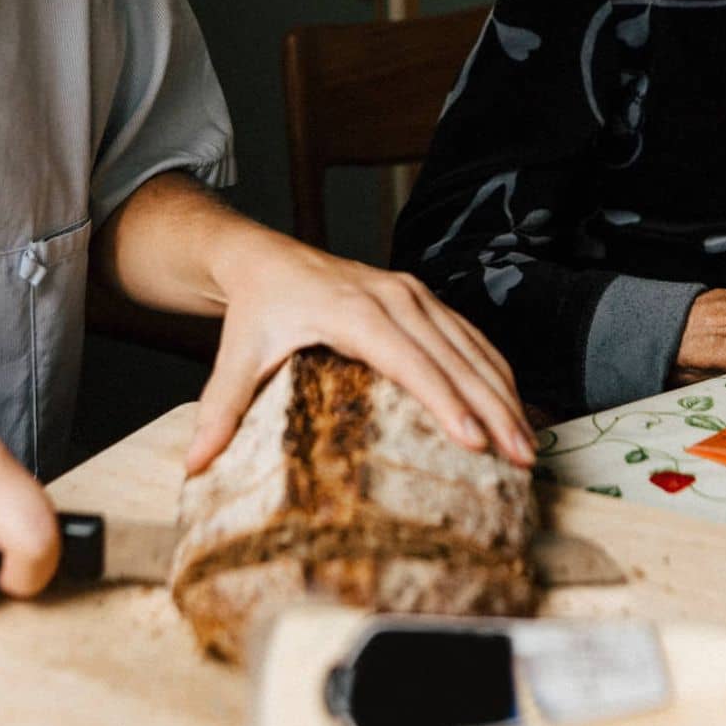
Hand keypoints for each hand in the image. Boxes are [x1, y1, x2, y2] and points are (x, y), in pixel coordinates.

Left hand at [186, 227, 536, 474]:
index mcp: (353, 311)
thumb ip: (219, 409)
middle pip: (454, 356)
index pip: (409, 360)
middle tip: (522, 457)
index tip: (473, 441)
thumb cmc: (256, 309)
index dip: (444, 401)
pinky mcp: (424, 299)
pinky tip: (515, 404)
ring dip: (505, 392)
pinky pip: (471, 334)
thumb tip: (195, 466)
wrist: (265, 258)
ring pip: (472, 345)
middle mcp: (394, 297)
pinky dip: (496, 370)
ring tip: (530, 442)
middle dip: (492, 408)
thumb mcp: (235, 355)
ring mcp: (414, 294)